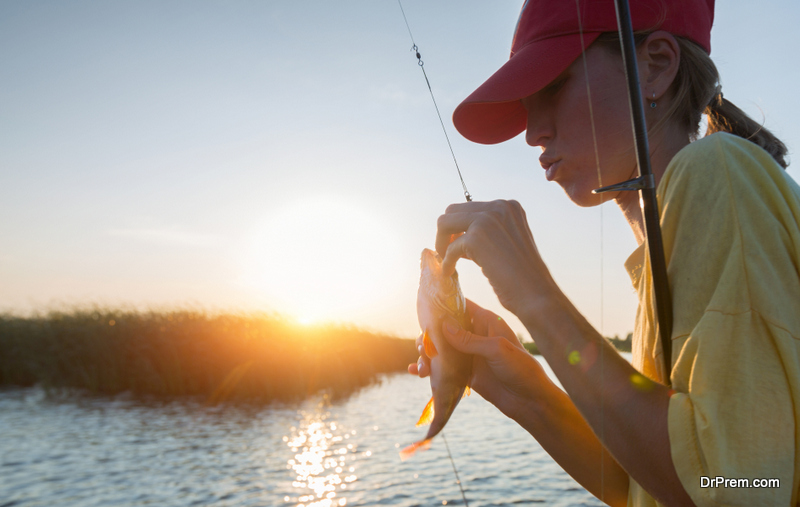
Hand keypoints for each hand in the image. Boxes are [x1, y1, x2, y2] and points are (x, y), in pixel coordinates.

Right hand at [409, 299, 550, 420]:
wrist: (530, 401)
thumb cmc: (521, 370)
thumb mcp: (497, 350)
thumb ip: (470, 339)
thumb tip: (444, 326)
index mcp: (487, 322)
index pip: (461, 306)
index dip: (443, 306)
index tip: (424, 309)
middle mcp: (476, 335)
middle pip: (445, 328)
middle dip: (430, 336)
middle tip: (422, 348)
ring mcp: (469, 354)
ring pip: (441, 348)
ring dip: (427, 354)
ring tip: (421, 367)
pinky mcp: (465, 372)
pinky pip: (443, 367)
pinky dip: (430, 368)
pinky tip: (416, 372)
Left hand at [435, 200, 555, 318]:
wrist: (536, 294)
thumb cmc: (522, 275)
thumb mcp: (508, 242)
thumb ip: (489, 231)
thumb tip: (458, 233)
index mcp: (508, 206)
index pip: (469, 208)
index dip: (460, 228)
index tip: (460, 246)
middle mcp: (498, 207)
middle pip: (453, 211)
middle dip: (447, 232)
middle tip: (448, 252)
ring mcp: (486, 220)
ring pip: (444, 223)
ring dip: (442, 243)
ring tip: (447, 261)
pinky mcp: (476, 238)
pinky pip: (449, 248)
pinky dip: (447, 262)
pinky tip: (449, 273)